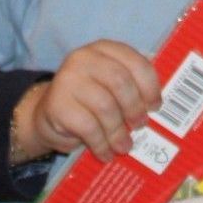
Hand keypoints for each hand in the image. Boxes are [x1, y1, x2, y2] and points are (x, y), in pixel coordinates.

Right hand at [16, 40, 159, 162]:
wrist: (47, 114)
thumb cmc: (88, 100)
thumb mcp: (109, 87)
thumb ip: (130, 88)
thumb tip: (155, 110)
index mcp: (105, 49)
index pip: (135, 62)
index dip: (150, 86)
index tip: (155, 106)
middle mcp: (84, 58)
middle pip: (120, 82)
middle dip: (134, 107)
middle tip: (140, 125)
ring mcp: (68, 79)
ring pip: (105, 106)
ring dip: (118, 132)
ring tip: (124, 146)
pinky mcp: (56, 104)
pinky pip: (88, 127)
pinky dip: (101, 144)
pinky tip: (106, 153)